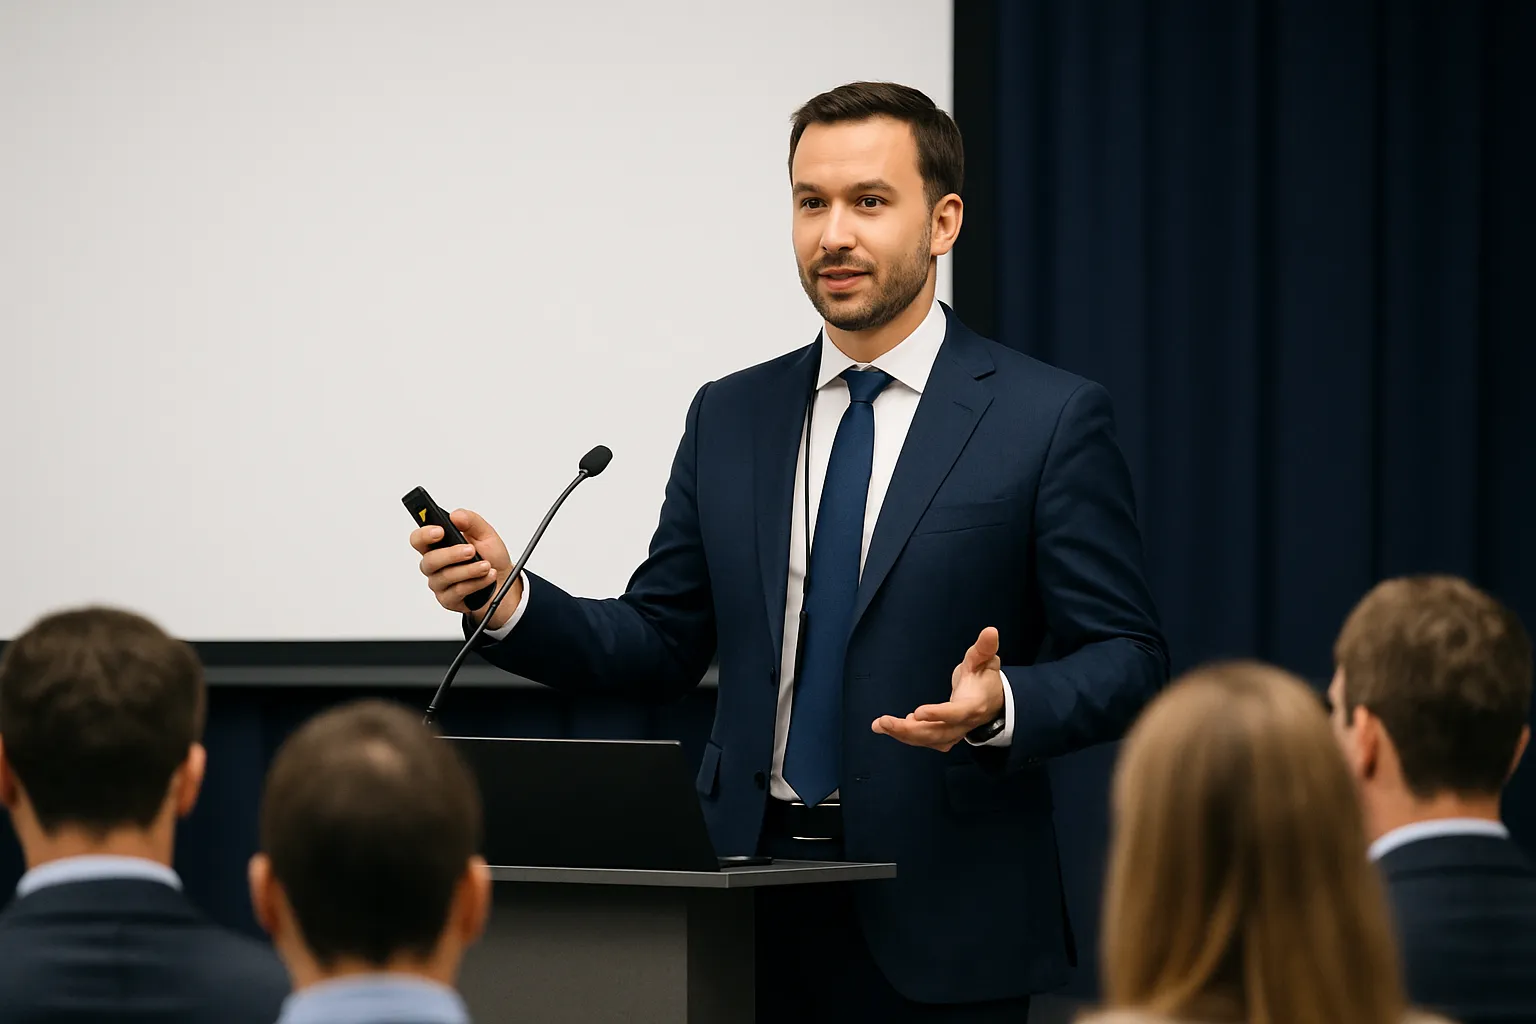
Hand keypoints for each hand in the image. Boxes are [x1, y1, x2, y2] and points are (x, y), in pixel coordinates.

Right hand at [409, 509, 517, 628]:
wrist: (504, 580)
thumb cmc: (491, 556)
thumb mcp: (486, 534)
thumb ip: (471, 521)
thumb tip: (456, 515)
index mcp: (438, 545)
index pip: (419, 539)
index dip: (424, 535)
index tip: (440, 531)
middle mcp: (435, 565)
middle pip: (429, 561)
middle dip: (451, 555)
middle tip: (470, 550)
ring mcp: (440, 583)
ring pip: (445, 577)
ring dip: (469, 570)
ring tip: (486, 565)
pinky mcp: (449, 599)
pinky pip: (458, 592)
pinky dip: (476, 583)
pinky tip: (488, 577)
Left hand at [872, 627, 1004, 751]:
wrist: (992, 702)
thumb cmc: (985, 678)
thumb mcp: (985, 660)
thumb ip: (985, 647)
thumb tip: (990, 630)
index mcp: (974, 706)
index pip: (956, 714)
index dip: (938, 714)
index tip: (917, 712)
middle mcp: (963, 725)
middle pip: (936, 733)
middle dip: (909, 730)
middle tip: (884, 721)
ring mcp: (953, 733)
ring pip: (928, 739)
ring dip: (902, 734)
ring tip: (879, 725)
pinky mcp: (944, 736)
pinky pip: (925, 740)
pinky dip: (906, 736)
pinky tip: (890, 727)